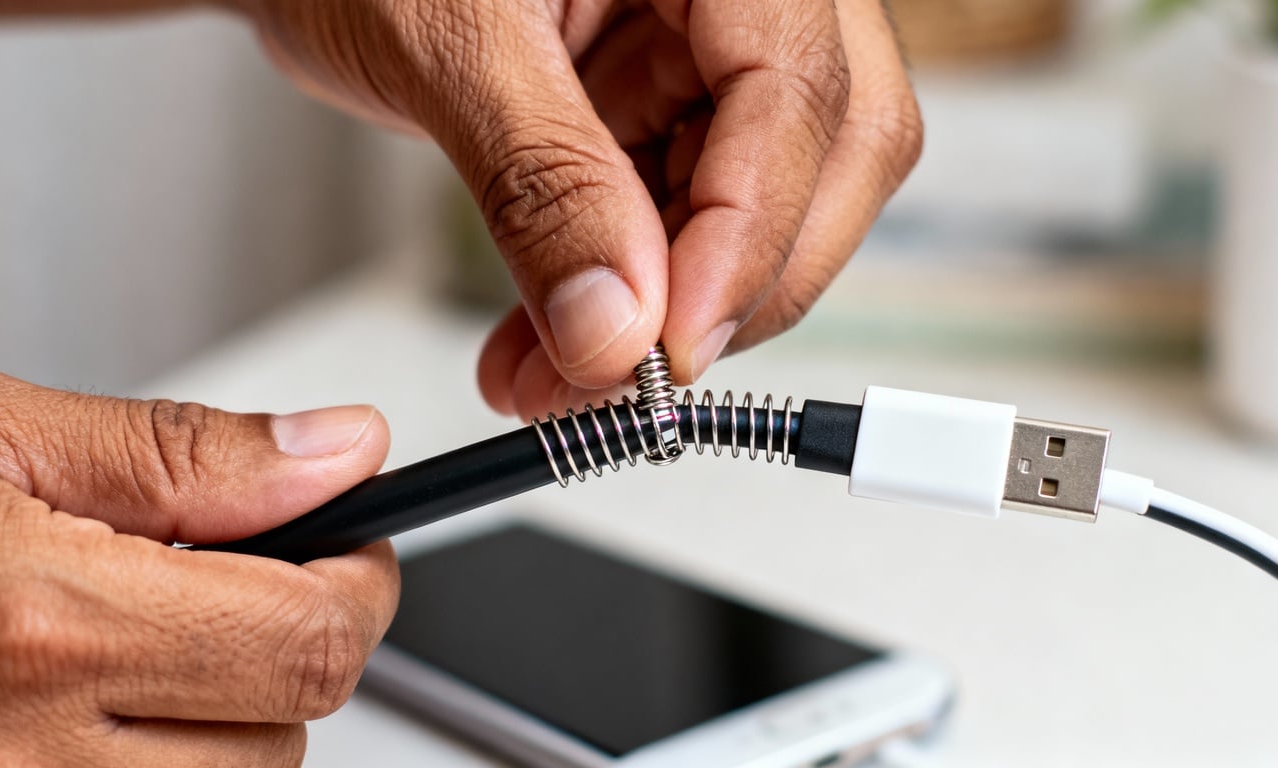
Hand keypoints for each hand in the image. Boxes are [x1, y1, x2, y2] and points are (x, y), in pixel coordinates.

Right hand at [0, 370, 397, 766]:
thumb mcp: (1, 433)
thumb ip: (183, 452)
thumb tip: (341, 452)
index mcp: (46, 623)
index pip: (310, 640)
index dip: (360, 583)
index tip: (350, 540)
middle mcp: (31, 752)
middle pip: (286, 731)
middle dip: (294, 644)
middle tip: (237, 576)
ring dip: (228, 708)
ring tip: (140, 628)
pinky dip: (160, 750)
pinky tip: (102, 687)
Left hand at [241, 0, 921, 417]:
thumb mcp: (449, 42)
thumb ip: (545, 181)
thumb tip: (617, 327)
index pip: (797, 90)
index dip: (751, 231)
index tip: (671, 344)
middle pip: (828, 157)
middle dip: (728, 290)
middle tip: (624, 376)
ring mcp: (707, 53)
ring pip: (762, 210)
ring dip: (664, 316)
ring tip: (554, 377)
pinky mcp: (664, 109)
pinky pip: (684, 223)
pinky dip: (625, 299)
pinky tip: (553, 344)